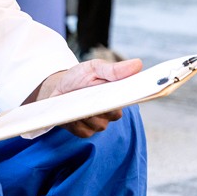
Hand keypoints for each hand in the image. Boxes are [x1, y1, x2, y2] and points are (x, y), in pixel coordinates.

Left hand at [25, 58, 141, 137]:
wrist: (58, 88)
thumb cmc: (79, 77)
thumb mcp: (94, 68)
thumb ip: (114, 69)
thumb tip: (138, 64)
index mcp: (117, 95)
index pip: (128, 99)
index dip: (126, 97)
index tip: (119, 92)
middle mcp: (111, 112)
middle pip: (113, 114)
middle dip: (101, 104)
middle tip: (90, 94)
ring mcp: (98, 124)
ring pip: (98, 124)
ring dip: (87, 113)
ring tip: (76, 101)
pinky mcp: (85, 131)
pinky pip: (84, 131)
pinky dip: (76, 122)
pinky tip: (70, 113)